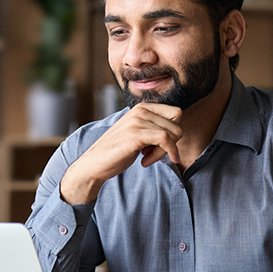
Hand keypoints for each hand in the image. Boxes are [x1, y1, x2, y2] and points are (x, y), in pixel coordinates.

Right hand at [60, 103, 182, 204]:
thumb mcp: (138, 134)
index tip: (159, 146)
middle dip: (171, 143)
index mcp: (142, 108)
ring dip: (164, 151)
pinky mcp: (136, 134)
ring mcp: (137, 120)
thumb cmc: (117, 151)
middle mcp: (140, 110)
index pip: (175, 113)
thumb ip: (154, 128)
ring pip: (172, 133)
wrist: (94, 163)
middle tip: (153, 154)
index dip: (173, 132)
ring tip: (147, 158)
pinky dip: (164, 154)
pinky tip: (146, 162)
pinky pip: (165, 140)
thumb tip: (178, 131)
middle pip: (177, 123)